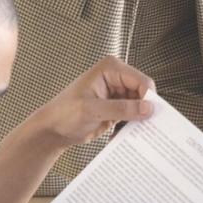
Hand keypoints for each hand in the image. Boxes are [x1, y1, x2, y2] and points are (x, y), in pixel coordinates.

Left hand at [30, 57, 154, 146]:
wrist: (52, 130)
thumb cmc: (64, 114)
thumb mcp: (92, 110)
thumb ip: (121, 108)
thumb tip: (147, 108)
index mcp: (110, 69)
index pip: (141, 80)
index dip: (148, 98)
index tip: (150, 116)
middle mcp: (116, 78)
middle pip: (144, 92)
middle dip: (144, 110)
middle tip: (143, 127)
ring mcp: (117, 93)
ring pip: (141, 105)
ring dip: (137, 120)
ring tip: (128, 131)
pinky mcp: (117, 108)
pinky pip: (133, 116)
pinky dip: (131, 125)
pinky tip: (120, 134)